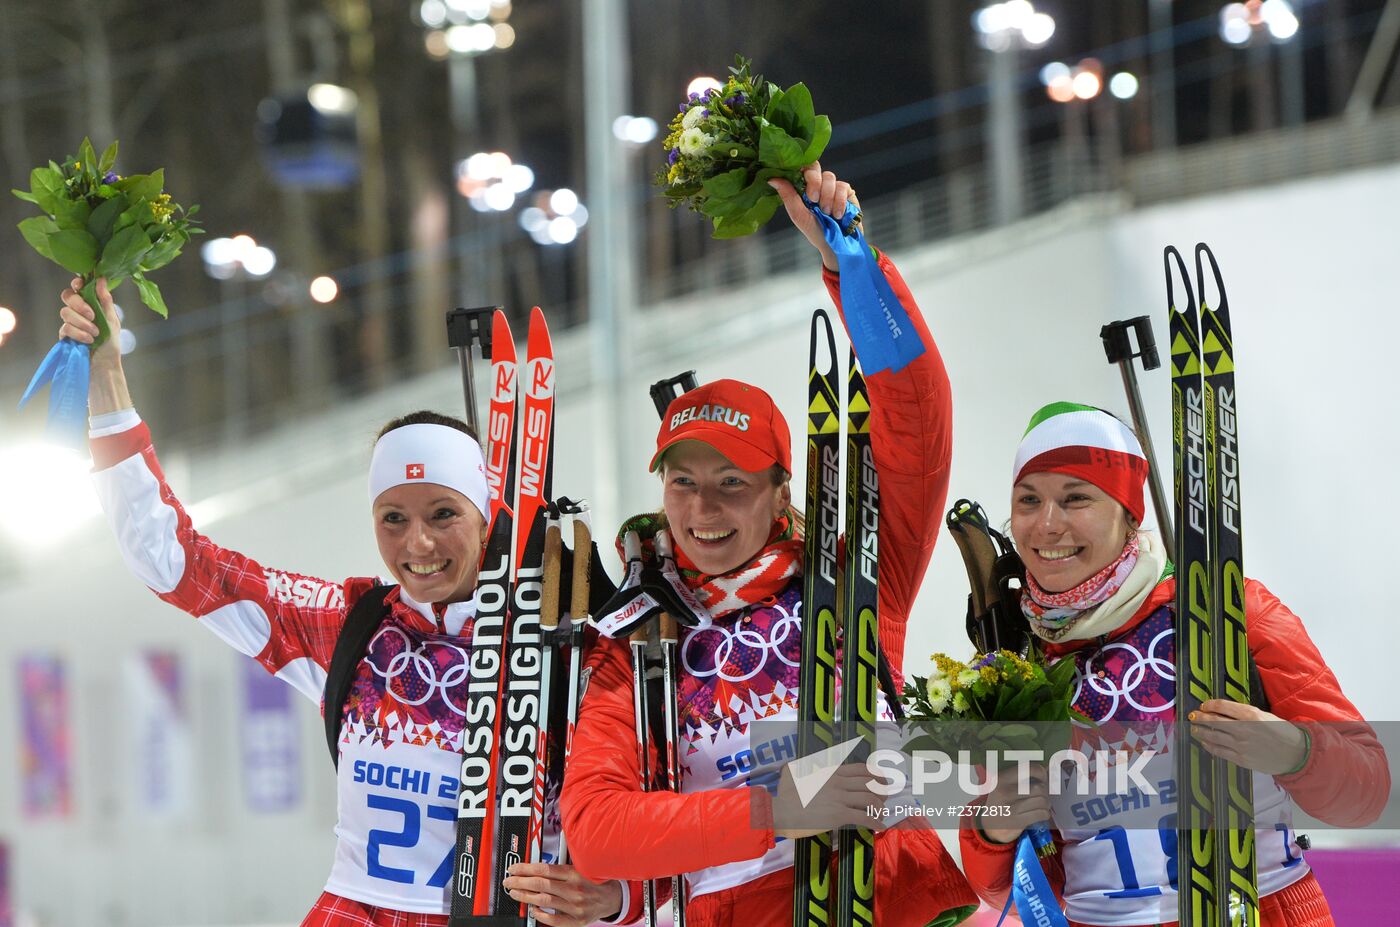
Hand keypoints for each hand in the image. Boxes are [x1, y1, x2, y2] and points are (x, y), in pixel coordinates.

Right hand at [59, 276, 120, 367]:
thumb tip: (101, 278)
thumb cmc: (111, 342)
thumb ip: (105, 300)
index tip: (80, 285)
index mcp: (90, 304)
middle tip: (92, 315)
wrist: (105, 364)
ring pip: (65, 312)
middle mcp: (78, 311)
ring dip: (82, 323)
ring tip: (95, 334)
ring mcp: (69, 323)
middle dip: (79, 304)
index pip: (77, 288)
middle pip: (67, 296)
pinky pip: (65, 328)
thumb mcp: (112, 319)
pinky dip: (78, 334)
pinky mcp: (64, 335)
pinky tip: (88, 340)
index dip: (76, 284)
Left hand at [500, 863, 623, 926]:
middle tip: (509, 881)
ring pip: (544, 901)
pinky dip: (541, 914)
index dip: (525, 868)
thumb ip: (564, 860)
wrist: (613, 897)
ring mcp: (575, 906)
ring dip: (526, 897)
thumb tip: (547, 851)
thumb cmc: (595, 879)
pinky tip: (533, 909)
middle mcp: (574, 889)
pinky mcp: (576, 920)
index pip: (544, 869)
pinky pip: (554, 920)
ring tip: (515, 893)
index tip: (514, 868)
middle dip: (520, 882)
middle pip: (540, 885)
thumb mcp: (582, 864)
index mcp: (575, 873)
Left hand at [769, 161, 859, 272]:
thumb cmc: (815, 230)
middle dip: (814, 182)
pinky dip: (839, 201)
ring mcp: (832, 186)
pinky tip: (837, 214)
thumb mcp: (798, 215)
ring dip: (827, 196)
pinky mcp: (846, 191)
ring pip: (829, 177)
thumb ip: (787, 195)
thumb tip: (772, 178)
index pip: (800, 168)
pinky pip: (842, 186)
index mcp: (803, 187)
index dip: (800, 168)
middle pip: (814, 167)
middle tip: (813, 200)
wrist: (835, 243)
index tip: (798, 179)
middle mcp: (818, 183)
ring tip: (827, 213)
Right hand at [773, 761, 887, 839]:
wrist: (781, 811)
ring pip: (871, 799)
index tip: (882, 780)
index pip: (862, 769)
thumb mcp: (795, 773)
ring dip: (880, 807)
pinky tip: (878, 826)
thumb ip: (800, 768)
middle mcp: (839, 783)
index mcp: (832, 773)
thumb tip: (793, 765)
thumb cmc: (786, 795)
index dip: (876, 774)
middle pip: (870, 783)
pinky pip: (864, 817)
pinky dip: (875, 822)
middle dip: (882, 791)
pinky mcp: (840, 815)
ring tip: (881, 814)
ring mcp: (840, 798)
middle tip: (884, 799)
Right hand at [979, 762, 1051, 844]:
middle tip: (1041, 795)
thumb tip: (1047, 767)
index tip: (1041, 778)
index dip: (1041, 773)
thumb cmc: (1001, 801)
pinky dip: (1044, 814)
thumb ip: (1022, 775)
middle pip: (1040, 788)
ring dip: (1046, 804)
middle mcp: (1005, 791)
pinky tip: (1039, 813)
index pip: (1031, 769)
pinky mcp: (1017, 822)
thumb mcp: (1004, 784)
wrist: (988, 826)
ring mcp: (1011, 807)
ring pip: (1042, 801)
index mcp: (1001, 778)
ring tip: (1041, 805)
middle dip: (1045, 792)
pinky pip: (1041, 814)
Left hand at [1191, 699, 1308, 775]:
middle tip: (1192, 716)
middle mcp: (1243, 729)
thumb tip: (1222, 711)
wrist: (1295, 753)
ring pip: (1213, 736)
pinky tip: (1205, 743)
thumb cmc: (1280, 731)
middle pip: (1214, 721)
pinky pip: (1220, 752)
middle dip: (1199, 718)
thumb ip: (1243, 713)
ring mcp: (1241, 745)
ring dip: (1201, 732)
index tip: (1203, 705)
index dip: (1209, 705)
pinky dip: (1210, 746)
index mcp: (1250, 714)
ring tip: (1194, 729)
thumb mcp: (1263, 715)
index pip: (1222, 706)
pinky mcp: (1241, 759)